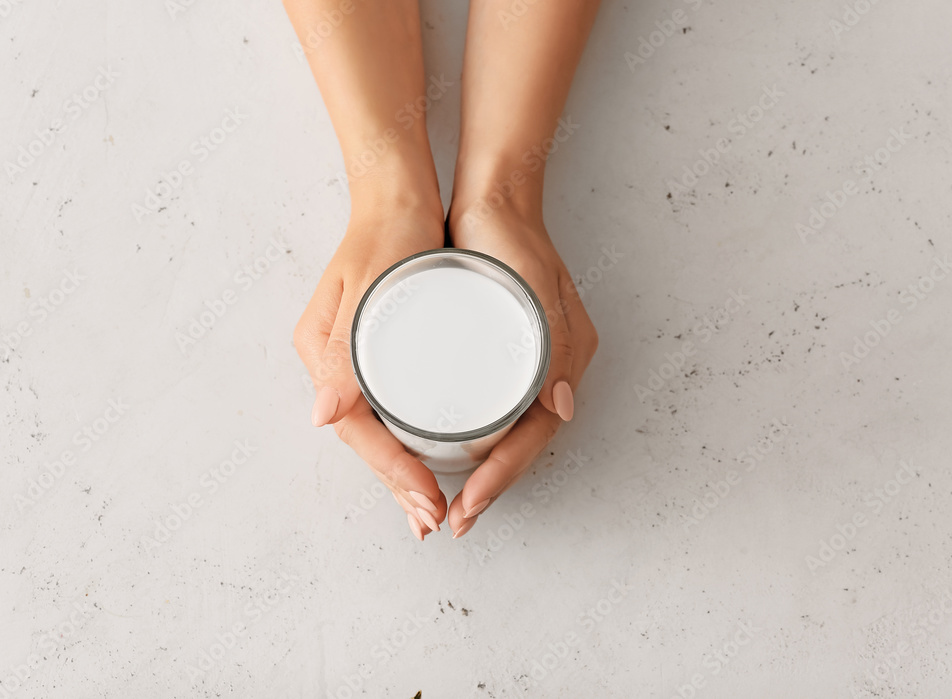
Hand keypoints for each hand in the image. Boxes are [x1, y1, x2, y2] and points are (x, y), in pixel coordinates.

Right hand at [293, 203, 448, 538]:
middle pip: (364, 437)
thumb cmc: (390, 233)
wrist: (397, 195)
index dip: (391, 469)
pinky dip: (406, 441)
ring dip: (401, 472)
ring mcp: (353, 360)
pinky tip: (428, 460)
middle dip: (397, 483)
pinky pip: (387, 410)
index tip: (428, 499)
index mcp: (323, 351)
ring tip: (432, 507)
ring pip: (376, 430)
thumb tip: (322, 416)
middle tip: (432, 520)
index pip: (356, 428)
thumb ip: (344, 349)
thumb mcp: (370, 285)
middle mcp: (333, 363)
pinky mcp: (376, 353)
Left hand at [444, 205, 597, 537]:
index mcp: (565, 358)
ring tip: (451, 501)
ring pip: (511, 433)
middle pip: (524, 444)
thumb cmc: (509, 235)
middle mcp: (554, 369)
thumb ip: (553, 342)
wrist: (494, 195)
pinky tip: (453, 451)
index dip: (502, 476)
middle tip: (453, 519)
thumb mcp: (531, 283)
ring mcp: (533, 362)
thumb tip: (563, 410)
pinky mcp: (509, 353)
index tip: (467, 504)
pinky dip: (479, 439)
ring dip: (485, 471)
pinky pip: (499, 409)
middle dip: (492, 486)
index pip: (534, 435)